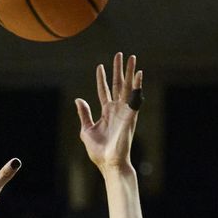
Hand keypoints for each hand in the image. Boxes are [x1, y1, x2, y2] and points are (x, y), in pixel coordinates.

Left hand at [75, 52, 142, 171]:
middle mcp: (117, 110)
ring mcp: (124, 112)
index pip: (103, 91)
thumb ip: (84, 114)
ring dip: (130, 72)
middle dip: (118, 70)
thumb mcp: (86, 130)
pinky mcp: (130, 116)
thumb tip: (78, 100)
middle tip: (120, 54)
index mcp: (106, 112)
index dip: (101, 79)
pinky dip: (137, 86)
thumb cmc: (99, 151)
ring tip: (132, 57)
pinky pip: (135, 98)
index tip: (100, 66)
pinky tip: (139, 74)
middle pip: (118, 85)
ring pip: (127, 87)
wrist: (109, 163)